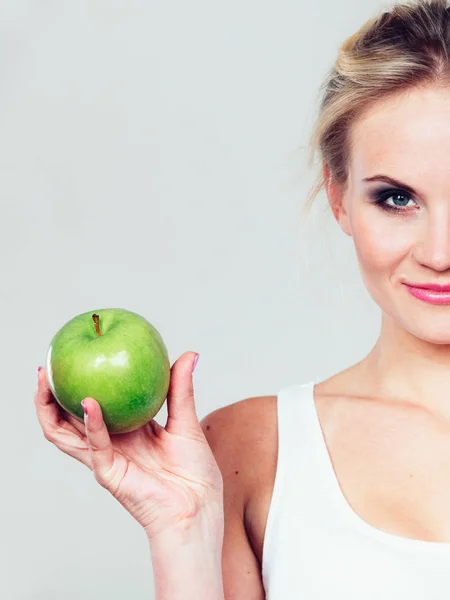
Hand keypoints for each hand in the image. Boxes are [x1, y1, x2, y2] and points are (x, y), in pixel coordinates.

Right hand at [34, 352, 223, 539]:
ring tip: (46, 382)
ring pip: (65, 435)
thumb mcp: (187, 422)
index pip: (94, 405)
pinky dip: (91, 424)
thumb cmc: (195, 471)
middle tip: (45, 368)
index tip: (73, 358)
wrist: (199, 507)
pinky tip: (89, 403)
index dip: (79, 384)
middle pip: (68, 419)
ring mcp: (107, 458)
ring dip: (50, 410)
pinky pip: (95, 446)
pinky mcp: (110, 473)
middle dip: (50, 396)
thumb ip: (181, 389)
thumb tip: (189, 353)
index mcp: (127, 430)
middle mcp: (111, 443)